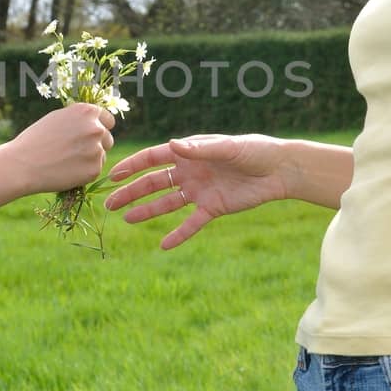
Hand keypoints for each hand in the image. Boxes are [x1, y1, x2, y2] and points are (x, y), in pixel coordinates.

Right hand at [6, 103, 114, 194]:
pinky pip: (95, 170)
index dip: (100, 127)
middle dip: (96, 145)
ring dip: (90, 159)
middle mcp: (95, 128)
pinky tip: (66, 171)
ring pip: (102, 155)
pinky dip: (84, 172)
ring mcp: (97, 149)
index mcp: (87, 112)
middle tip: (75, 152)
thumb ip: (79, 119)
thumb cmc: (36, 140)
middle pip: (108, 138)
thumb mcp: (58, 118)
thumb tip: (94, 121)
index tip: (90, 136)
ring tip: (67, 161)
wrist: (22, 164)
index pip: (108, 120)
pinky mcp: (94, 169)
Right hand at [103, 134, 289, 248]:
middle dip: (132, 192)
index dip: (132, 167)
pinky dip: (178, 234)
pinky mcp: (213, 208)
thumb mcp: (228, 147)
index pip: (153, 158)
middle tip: (110, 203)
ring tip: (127, 220)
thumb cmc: (255, 150)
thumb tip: (172, 145)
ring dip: (147, 211)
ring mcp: (200, 191)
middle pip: (154, 183)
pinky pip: (192, 223)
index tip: (113, 176)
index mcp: (189, 152)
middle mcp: (190, 171)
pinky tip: (163, 245)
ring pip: (167, 203)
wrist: (281, 170)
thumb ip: (200, 149)